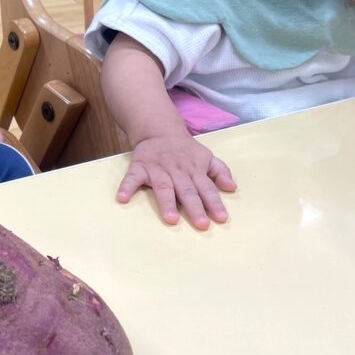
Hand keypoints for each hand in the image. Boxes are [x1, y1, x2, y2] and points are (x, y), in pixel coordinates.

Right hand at [117, 134, 235, 229]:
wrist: (159, 130)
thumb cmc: (185, 150)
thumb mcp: (206, 156)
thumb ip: (220, 171)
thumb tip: (232, 188)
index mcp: (194, 170)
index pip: (207, 188)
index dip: (214, 203)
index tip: (221, 218)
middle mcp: (177, 171)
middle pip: (187, 191)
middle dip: (195, 207)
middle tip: (201, 224)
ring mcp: (157, 169)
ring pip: (164, 187)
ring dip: (167, 203)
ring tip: (171, 219)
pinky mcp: (139, 167)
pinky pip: (132, 177)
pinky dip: (127, 187)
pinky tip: (123, 198)